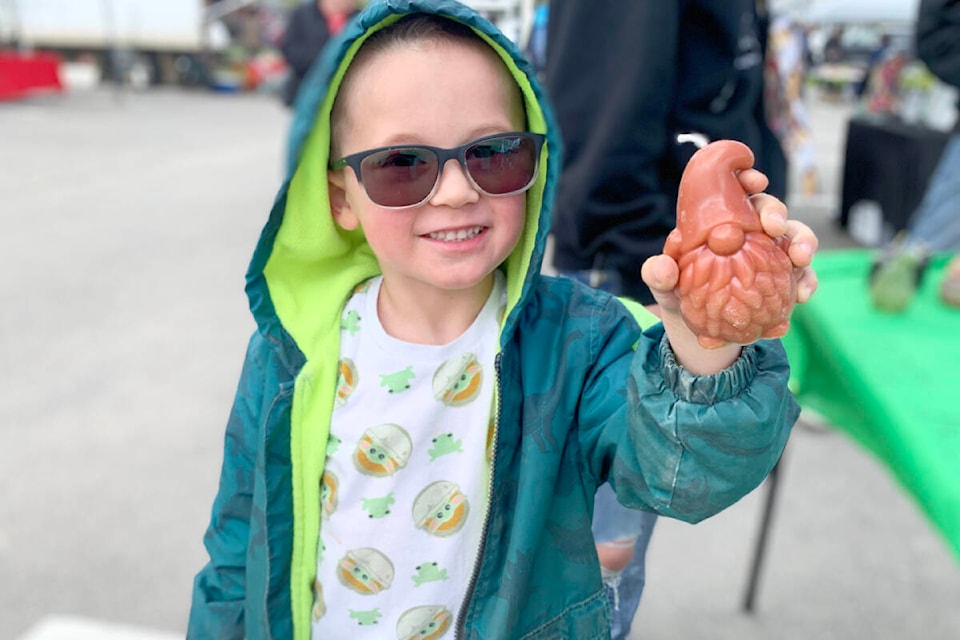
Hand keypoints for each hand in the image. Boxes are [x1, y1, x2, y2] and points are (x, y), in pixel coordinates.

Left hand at [641, 169, 818, 373]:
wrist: (697, 327)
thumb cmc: (680, 292)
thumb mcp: (664, 284)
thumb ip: (658, 274)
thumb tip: (663, 267)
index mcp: (721, 220)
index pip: (737, 191)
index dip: (748, 179)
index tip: (755, 180)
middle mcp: (751, 231)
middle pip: (770, 210)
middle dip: (777, 212)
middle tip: (774, 226)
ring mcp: (771, 254)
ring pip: (795, 236)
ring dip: (803, 243)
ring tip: (800, 259)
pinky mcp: (785, 280)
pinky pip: (803, 274)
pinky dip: (807, 281)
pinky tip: (802, 295)